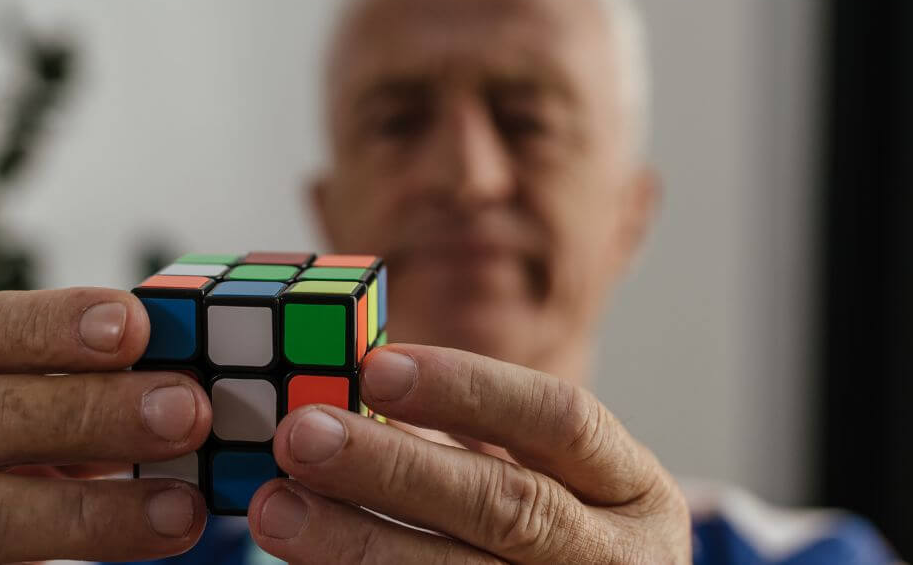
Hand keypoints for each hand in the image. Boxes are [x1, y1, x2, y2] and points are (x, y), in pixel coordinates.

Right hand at [0, 288, 212, 562]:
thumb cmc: (6, 465)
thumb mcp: (32, 412)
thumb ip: (84, 389)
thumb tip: (191, 376)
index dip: (50, 325)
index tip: (136, 326)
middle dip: (91, 410)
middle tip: (187, 411)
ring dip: (89, 508)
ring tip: (182, 507)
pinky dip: (70, 552)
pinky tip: (147, 544)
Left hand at [247, 344, 690, 562]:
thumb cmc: (569, 539)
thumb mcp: (563, 481)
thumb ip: (483, 439)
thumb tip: (358, 389)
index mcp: (634, 490)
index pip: (561, 420)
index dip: (468, 390)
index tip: (375, 368)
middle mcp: (618, 558)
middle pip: (505, 506)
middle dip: (395, 468)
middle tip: (301, 435)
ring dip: (358, 543)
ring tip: (278, 507)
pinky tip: (309, 564)